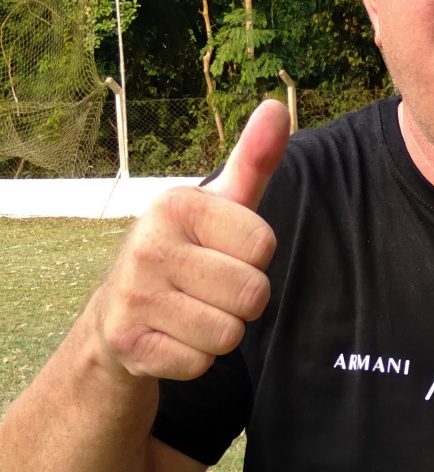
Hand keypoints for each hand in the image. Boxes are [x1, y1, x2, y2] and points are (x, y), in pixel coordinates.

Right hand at [92, 100, 289, 380]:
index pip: (263, 246)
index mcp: (175, 204)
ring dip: (221, 332)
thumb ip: (254, 161)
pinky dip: (196, 359)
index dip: (254, 258)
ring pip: (229, 335)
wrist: (118, 316)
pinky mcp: (129, 345)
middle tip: (209, 289)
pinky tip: (173, 337)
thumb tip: (277, 107)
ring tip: (191, 312)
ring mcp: (133, 297)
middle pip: (252, 295)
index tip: (222, 252)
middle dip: (241, 301)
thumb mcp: (221, 206)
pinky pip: (201, 364)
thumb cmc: (186, 254)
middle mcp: (146, 245)